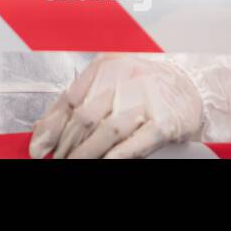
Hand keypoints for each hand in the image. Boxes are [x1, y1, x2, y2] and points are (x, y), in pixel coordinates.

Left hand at [29, 54, 202, 158]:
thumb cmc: (146, 85)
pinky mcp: (164, 121)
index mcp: (105, 66)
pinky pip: (136, 142)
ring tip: (73, 164)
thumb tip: (43, 130)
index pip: (69, 100)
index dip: (50, 128)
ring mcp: (144, 99)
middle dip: (66, 145)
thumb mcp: (109, 82)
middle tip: (58, 160)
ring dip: (86, 154)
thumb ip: (77, 101)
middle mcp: (123, 78)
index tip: (39, 148)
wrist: (191, 84)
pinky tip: (104, 162)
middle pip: (84, 116)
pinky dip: (116, 156)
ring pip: (106, 130)